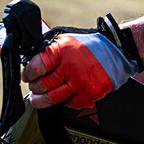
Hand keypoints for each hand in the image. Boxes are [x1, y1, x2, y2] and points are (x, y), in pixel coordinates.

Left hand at [23, 30, 139, 109]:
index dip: (28, 73)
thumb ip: (49, 49)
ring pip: (52, 98)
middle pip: (42, 85)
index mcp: (62, 49)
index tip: (26, 76)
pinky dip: (65, 101)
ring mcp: (80, 82)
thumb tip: (31, 61)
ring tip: (38, 99)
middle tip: (34, 87)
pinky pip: (69, 104)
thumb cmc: (91, 45)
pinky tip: (65, 94)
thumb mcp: (67, 39)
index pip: (36, 66)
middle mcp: (70, 66)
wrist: (117, 50)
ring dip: (42, 101)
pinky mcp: (89, 94)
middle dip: (34, 88)